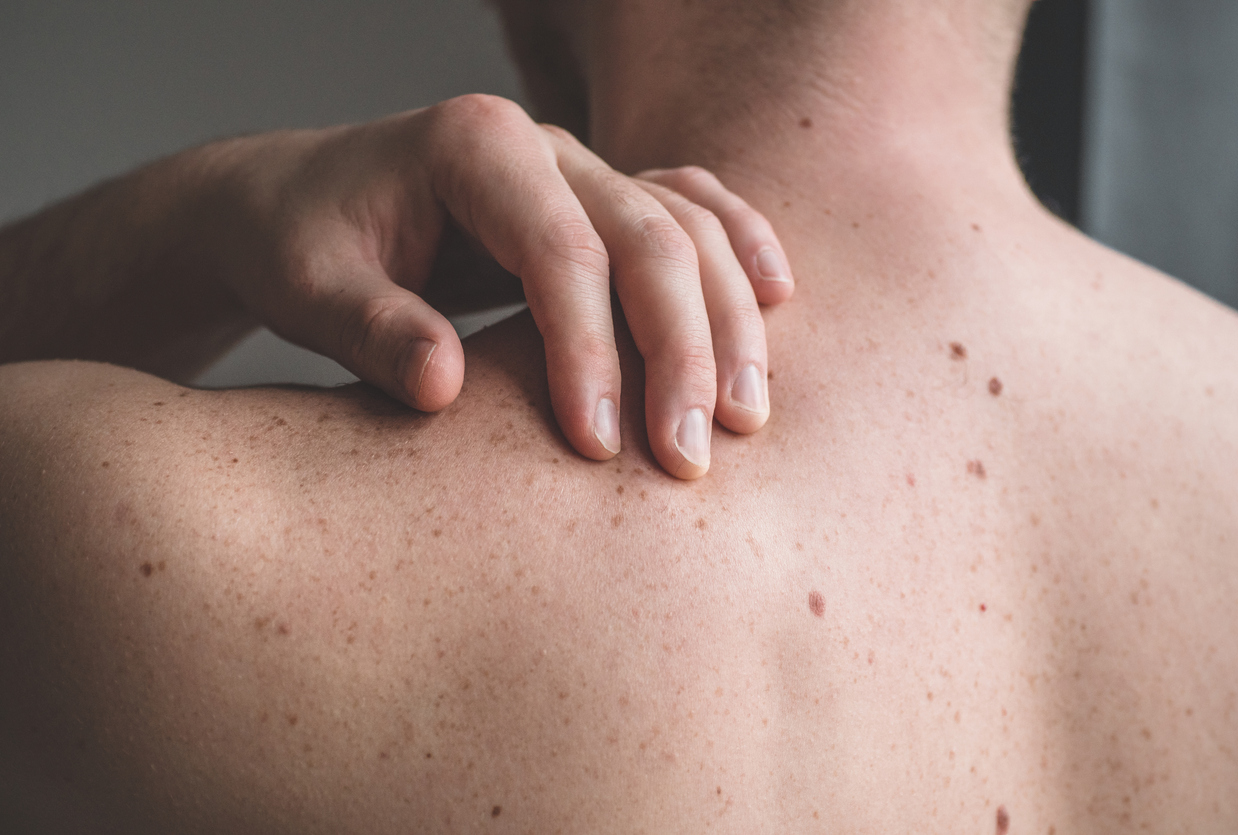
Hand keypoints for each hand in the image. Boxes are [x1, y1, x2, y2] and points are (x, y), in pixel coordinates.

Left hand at [219, 94, 793, 477]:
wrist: (296, 204)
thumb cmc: (297, 245)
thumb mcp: (305, 287)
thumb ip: (370, 329)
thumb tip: (445, 386)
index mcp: (474, 146)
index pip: (561, 250)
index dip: (588, 351)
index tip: (596, 446)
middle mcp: (544, 146)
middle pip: (648, 237)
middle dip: (680, 351)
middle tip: (690, 456)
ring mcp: (581, 167)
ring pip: (688, 228)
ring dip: (728, 321)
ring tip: (745, 417)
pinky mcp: (598, 200)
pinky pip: (691, 209)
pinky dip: (739, 251)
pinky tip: (780, 298)